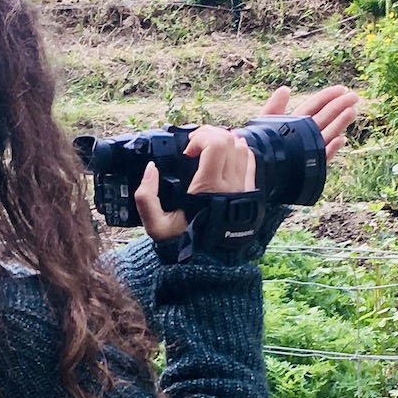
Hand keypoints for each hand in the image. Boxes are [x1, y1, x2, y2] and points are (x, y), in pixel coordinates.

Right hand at [135, 126, 253, 241]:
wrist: (208, 263)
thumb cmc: (182, 243)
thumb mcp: (155, 225)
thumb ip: (146, 196)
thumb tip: (151, 169)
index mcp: (208, 188)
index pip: (216, 144)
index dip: (200, 137)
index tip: (187, 151)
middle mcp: (231, 185)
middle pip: (229, 140)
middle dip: (210, 134)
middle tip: (195, 146)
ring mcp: (243, 188)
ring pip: (241, 148)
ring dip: (224, 142)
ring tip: (208, 151)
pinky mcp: (250, 194)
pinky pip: (250, 161)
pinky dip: (239, 151)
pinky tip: (226, 156)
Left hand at [261, 84, 360, 160]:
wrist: (256, 174)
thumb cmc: (260, 148)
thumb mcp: (264, 124)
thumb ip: (274, 107)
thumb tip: (285, 89)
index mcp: (294, 122)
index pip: (314, 106)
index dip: (327, 97)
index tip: (342, 89)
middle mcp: (304, 135)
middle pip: (325, 118)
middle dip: (339, 106)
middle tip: (355, 96)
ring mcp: (309, 150)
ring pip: (328, 134)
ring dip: (340, 122)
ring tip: (352, 111)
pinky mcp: (310, 167)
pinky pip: (322, 157)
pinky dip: (331, 149)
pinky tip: (341, 140)